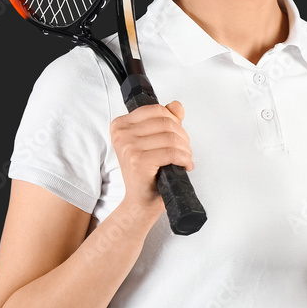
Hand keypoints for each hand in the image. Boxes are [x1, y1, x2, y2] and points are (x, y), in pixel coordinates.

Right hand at [109, 101, 191, 216]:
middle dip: (182, 137)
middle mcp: (121, 134)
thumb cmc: (146, 173)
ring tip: (185, 159)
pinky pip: (171, 152)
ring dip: (185, 150)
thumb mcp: (154, 142)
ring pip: (171, 138)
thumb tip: (176, 106)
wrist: (140, 201)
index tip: (177, 134)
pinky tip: (185, 165)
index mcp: (120, 125)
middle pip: (165, 122)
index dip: (173, 121)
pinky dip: (184, 159)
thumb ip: (164, 120)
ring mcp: (128, 147)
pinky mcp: (138, 161)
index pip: (155, 110)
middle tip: (184, 150)